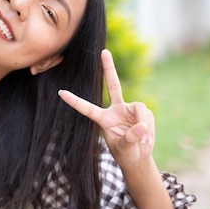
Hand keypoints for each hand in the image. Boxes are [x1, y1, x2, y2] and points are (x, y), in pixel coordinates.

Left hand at [58, 49, 154, 168]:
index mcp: (103, 119)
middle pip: (113, 85)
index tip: (60, 92)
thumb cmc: (126, 153)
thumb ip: (131, 137)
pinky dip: (149, 127)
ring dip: (144, 124)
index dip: (75, 101)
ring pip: (140, 109)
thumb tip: (142, 126)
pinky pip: (147, 115)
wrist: (139, 157)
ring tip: (143, 139)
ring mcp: (129, 109)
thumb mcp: (125, 148)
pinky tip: (147, 138)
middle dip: (109, 68)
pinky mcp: (142, 113)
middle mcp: (115, 110)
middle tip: (104, 51)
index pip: (87, 108)